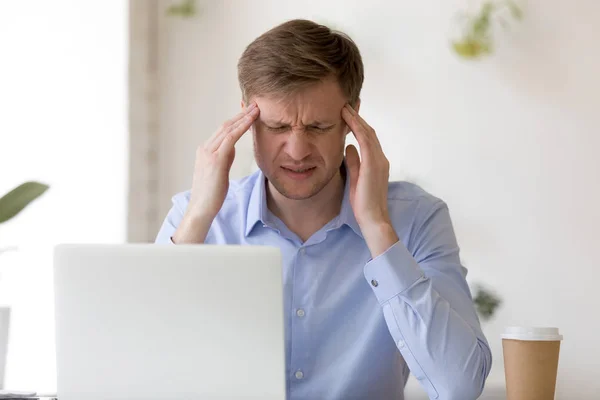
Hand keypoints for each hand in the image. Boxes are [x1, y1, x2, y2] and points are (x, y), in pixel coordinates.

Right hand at [174, 103, 258, 242]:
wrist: (201, 208)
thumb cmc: (212, 194)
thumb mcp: (219, 172)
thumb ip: (224, 158)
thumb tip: (231, 148)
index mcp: (205, 150)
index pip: (223, 130)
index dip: (237, 119)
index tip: (249, 111)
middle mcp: (205, 148)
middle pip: (226, 125)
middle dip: (241, 114)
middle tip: (256, 104)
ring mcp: (208, 152)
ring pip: (228, 128)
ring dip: (244, 117)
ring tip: (257, 108)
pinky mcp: (215, 159)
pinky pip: (230, 138)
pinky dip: (242, 127)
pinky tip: (251, 121)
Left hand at [342, 104, 397, 256]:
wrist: (373, 219)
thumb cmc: (364, 204)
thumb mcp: (356, 178)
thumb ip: (354, 162)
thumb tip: (348, 148)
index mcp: (377, 163)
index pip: (367, 139)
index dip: (358, 125)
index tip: (347, 114)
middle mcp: (381, 159)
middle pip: (369, 132)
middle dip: (358, 118)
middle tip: (346, 104)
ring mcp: (379, 160)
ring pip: (368, 133)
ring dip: (356, 119)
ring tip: (345, 107)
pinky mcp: (374, 164)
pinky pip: (366, 140)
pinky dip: (358, 128)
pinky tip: (348, 119)